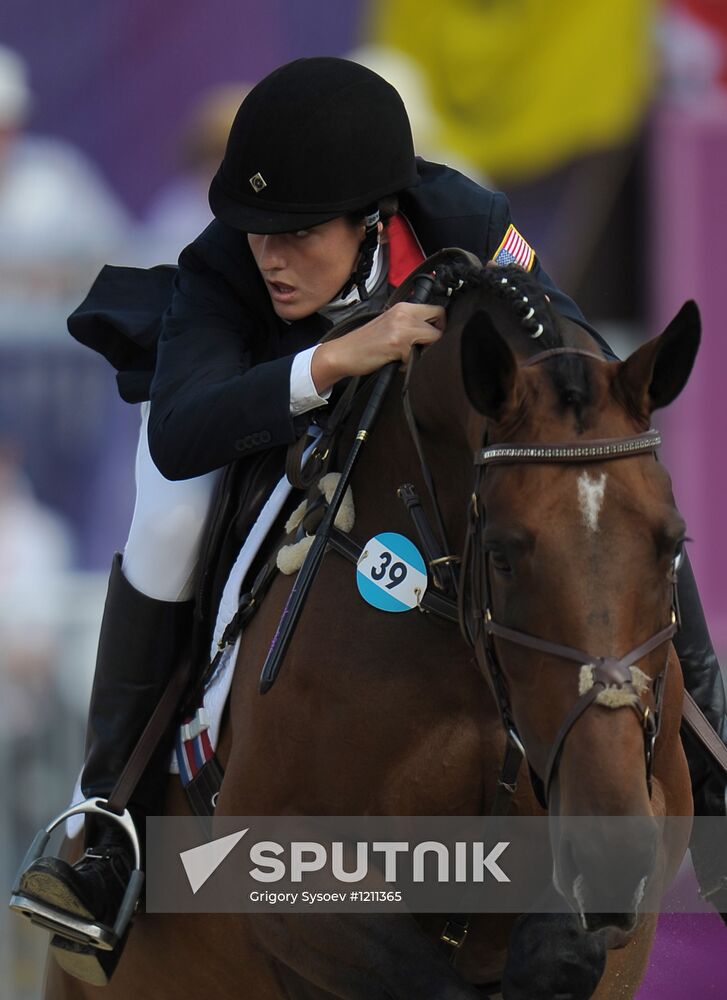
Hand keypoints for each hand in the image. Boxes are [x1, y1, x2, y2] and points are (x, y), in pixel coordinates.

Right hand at [311, 302, 445, 394]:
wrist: (343, 353)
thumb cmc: (365, 344)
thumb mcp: (390, 325)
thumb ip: (410, 323)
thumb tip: (433, 332)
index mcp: (403, 307)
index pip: (437, 310)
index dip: (439, 325)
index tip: (430, 337)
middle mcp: (403, 313)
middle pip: (440, 319)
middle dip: (436, 337)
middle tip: (422, 348)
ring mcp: (401, 326)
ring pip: (433, 337)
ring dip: (424, 350)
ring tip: (407, 356)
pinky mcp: (397, 343)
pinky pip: (417, 355)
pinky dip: (408, 363)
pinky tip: (396, 362)